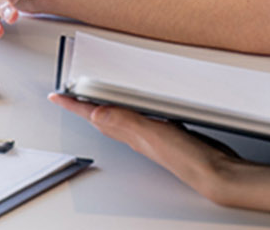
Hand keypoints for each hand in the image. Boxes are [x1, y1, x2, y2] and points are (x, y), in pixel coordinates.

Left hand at [48, 94, 239, 203]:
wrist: (214, 173)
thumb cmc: (187, 158)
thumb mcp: (153, 134)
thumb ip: (126, 121)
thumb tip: (95, 112)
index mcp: (130, 133)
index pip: (94, 115)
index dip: (73, 105)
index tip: (56, 97)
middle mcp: (136, 136)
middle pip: (101, 118)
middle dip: (83, 106)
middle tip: (68, 96)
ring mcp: (150, 136)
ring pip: (119, 119)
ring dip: (104, 107)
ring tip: (93, 98)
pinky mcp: (166, 134)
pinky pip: (139, 119)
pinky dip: (132, 110)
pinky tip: (138, 106)